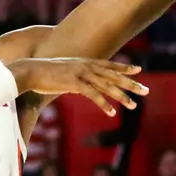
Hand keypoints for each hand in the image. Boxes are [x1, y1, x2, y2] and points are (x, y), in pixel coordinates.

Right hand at [7, 57, 146, 116]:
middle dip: (131, 83)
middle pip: (113, 76)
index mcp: (84, 62)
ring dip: (121, 96)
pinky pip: (93, 95)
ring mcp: (81, 73)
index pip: (109, 65)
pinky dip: (103, 104)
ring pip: (107, 86)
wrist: (29, 70)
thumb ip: (73, 75)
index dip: (124, 68)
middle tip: (146, 91)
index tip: (138, 70)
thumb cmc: (43, 72)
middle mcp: (86, 66)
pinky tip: (112, 113)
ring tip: (133, 106)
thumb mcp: (62, 71)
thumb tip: (77, 82)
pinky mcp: (74, 83)